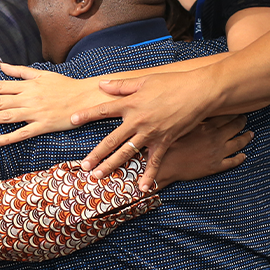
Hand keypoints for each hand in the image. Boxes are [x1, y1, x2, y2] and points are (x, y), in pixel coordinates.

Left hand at [0, 63, 113, 144]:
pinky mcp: (44, 126)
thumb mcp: (42, 74)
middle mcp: (28, 98)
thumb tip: (2, 66)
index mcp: (27, 85)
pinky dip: (8, 138)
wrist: (87, 98)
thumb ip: (21, 71)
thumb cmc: (65, 86)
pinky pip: (23, 133)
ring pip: (5, 116)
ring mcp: (35, 113)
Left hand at [74, 69, 216, 187]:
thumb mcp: (144, 81)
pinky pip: (154, 162)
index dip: (86, 115)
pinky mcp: (165, 141)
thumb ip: (121, 86)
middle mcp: (137, 121)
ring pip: (127, 153)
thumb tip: (101, 84)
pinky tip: (141, 189)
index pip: (102, 110)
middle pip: (111, 140)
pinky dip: (149, 176)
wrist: (198, 92)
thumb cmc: (172, 83)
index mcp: (130, 104)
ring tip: (99, 177)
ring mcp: (150, 134)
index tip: (71, 120)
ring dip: (112, 166)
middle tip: (84, 167)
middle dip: (96, 155)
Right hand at [155, 115, 252, 188]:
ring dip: (246, 138)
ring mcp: (217, 153)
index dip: (234, 112)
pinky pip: (232, 162)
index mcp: (207, 127)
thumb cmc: (170, 144)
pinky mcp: (215, 166)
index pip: (226, 116)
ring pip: (238, 143)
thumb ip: (195, 119)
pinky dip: (240, 158)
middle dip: (242, 122)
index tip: (237, 109)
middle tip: (245, 119)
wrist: (166, 165)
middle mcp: (216, 139)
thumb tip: (202, 108)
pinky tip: (244, 155)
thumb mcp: (182, 126)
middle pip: (235, 127)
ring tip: (250, 134)